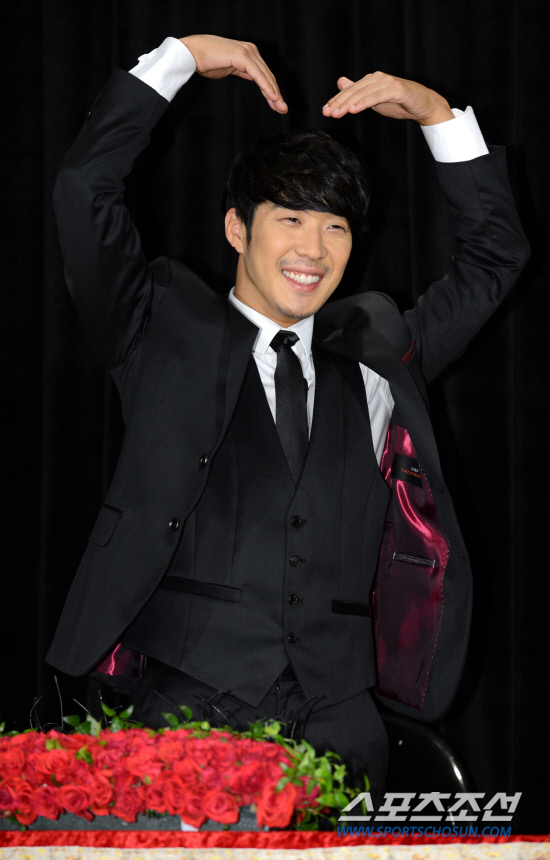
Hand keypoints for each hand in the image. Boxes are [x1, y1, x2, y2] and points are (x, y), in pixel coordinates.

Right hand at [180, 34, 286, 112]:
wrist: (191, 52)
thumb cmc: (205, 60)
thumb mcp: (229, 68)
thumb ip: (242, 71)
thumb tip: (253, 78)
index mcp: (248, 53)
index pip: (264, 74)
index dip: (272, 90)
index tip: (278, 105)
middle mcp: (250, 50)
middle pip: (268, 76)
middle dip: (277, 94)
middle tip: (284, 110)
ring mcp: (247, 52)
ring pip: (265, 76)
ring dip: (274, 93)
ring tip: (280, 107)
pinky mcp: (242, 56)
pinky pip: (258, 75)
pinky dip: (266, 87)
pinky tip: (273, 97)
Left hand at [322, 72, 453, 124]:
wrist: (422, 105)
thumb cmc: (399, 103)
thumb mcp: (374, 100)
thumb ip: (358, 92)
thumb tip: (340, 82)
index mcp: (371, 80)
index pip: (350, 90)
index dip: (337, 100)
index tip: (325, 110)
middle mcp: (378, 77)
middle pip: (354, 90)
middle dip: (339, 102)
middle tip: (328, 113)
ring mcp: (387, 82)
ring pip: (363, 93)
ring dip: (348, 104)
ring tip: (337, 113)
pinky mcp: (396, 89)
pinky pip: (376, 96)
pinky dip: (364, 103)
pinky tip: (353, 109)